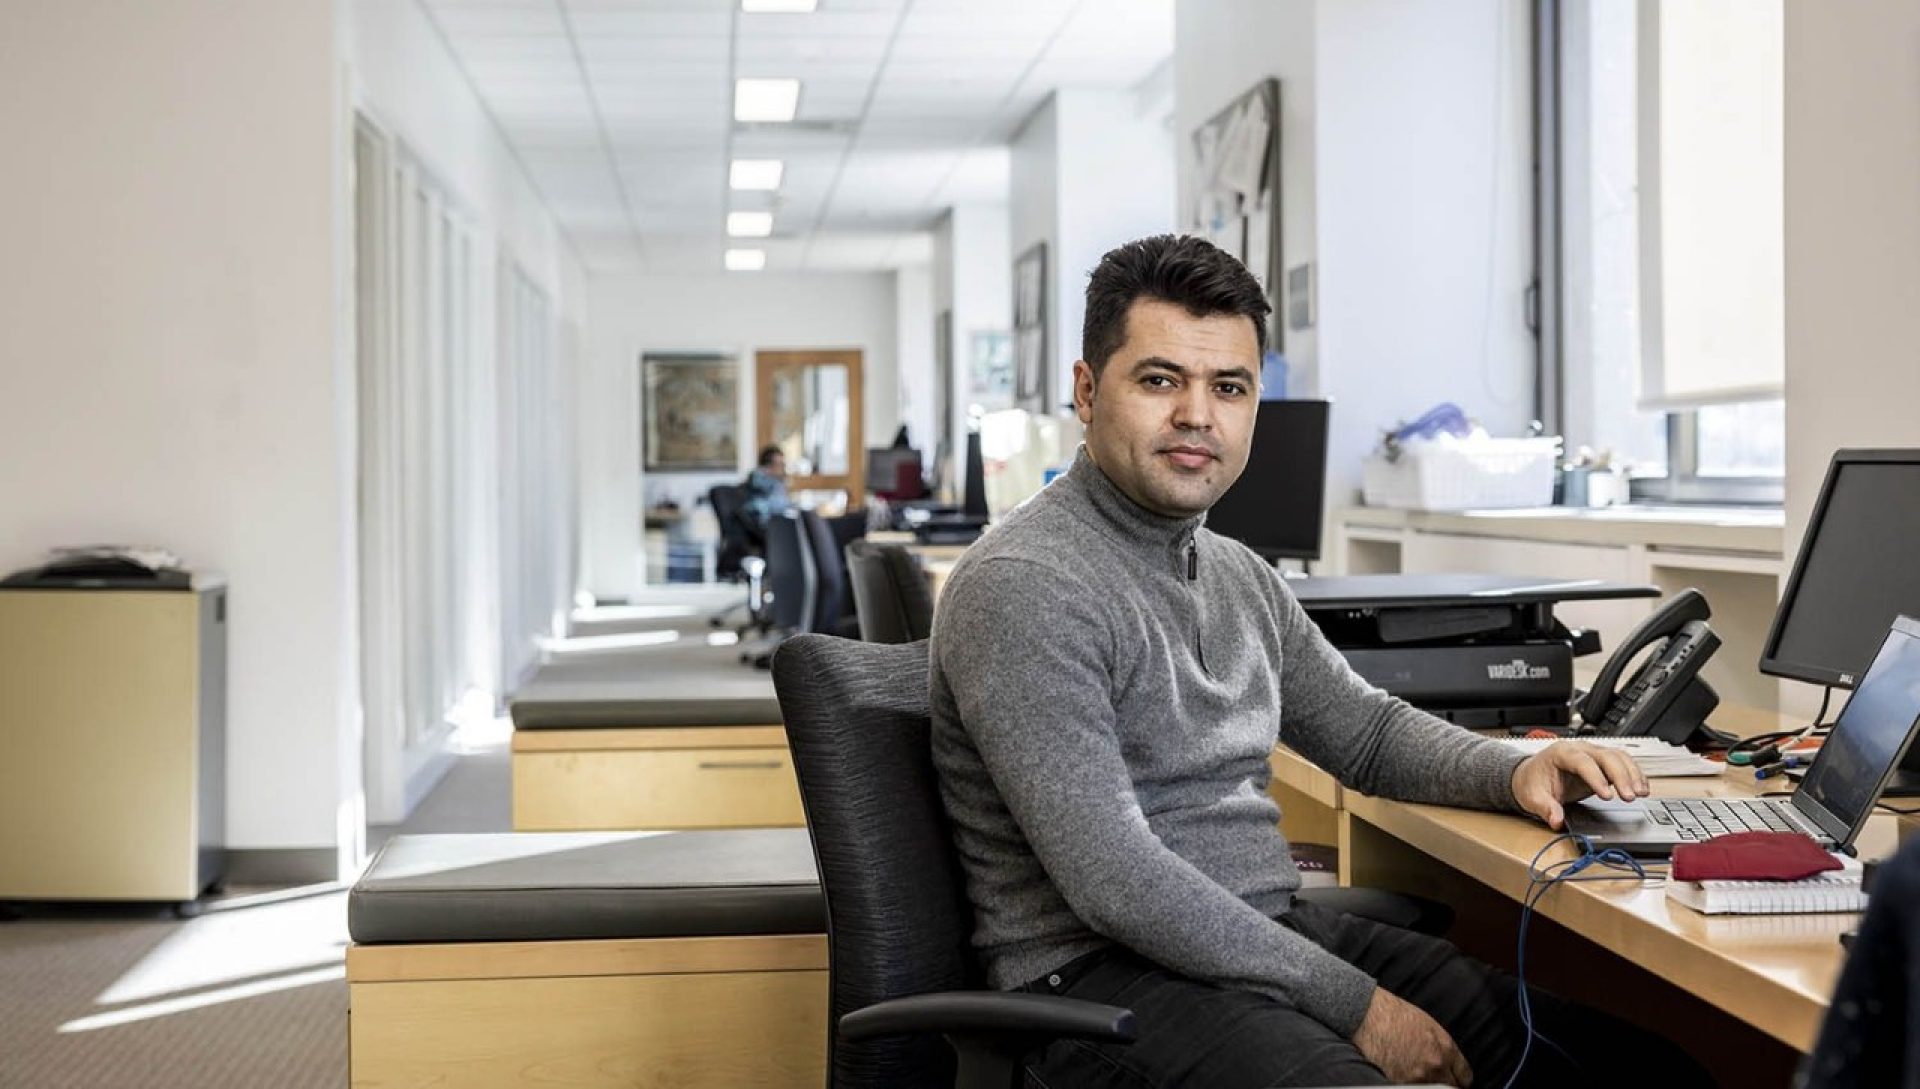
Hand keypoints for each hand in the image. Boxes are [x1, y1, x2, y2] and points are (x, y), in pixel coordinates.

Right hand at [1352, 986, 1471, 1086]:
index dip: (1458, 1079)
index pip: (1465, 1077)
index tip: (1453, 1080)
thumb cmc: (1394, 1015)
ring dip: (1426, 1084)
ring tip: (1414, 1074)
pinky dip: (1407, 1085)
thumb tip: (1449, 1065)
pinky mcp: (1398, 1083)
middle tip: (1434, 1078)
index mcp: (1446, 1048)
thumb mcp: (1429, 1026)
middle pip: (1450, 1088)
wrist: (1368, 1015)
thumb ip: (1444, 1048)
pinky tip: (1401, 1074)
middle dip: (1444, 1083)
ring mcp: (1417, 1077)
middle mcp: (1435, 1065)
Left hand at [1511, 739, 1649, 829]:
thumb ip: (1545, 808)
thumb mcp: (1532, 797)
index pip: (1582, 762)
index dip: (1596, 777)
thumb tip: (1556, 820)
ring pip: (1618, 757)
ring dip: (1632, 774)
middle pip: (1606, 756)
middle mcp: (1580, 750)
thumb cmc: (1532, 782)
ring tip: (1641, 793)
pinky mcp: (1602, 764)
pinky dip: (1634, 775)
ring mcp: (1592, 755)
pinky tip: (1642, 788)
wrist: (1531, 775)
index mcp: (1561, 753)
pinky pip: (1622, 763)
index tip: (1607, 795)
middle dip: (1621, 775)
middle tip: (1630, 796)